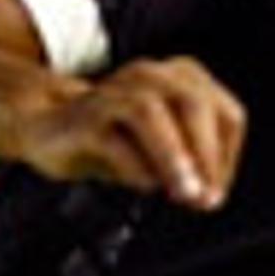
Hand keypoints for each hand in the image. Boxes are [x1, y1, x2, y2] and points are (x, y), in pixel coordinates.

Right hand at [11, 57, 246, 210]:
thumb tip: (207, 197)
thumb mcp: (163, 155)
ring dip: (172, 155)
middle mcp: (149, 78)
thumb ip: (190, 170)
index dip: (227, 157)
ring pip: (148, 110)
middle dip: (206, 154)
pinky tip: (144, 184)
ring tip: (183, 191)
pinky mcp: (83, 116)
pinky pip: (110, 136)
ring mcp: (114, 92)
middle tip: (205, 196)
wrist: (47, 127)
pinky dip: (132, 164)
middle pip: (193, 103)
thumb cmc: (112, 139)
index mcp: (181, 81)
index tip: (215, 193)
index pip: (226, 114)